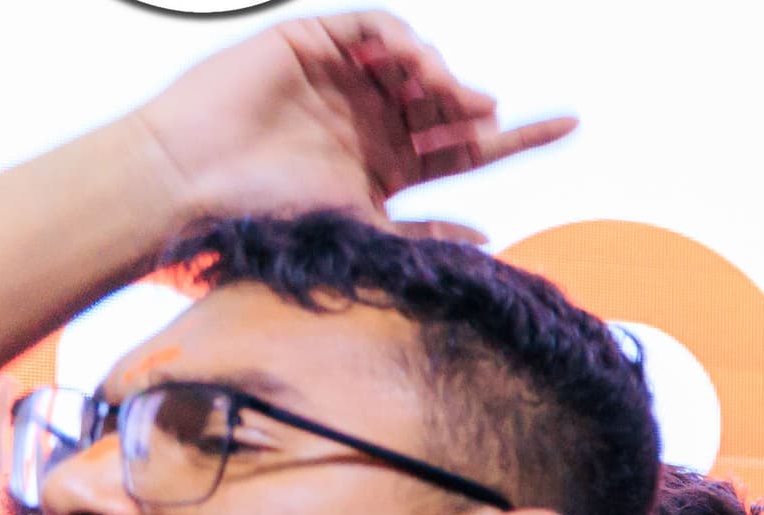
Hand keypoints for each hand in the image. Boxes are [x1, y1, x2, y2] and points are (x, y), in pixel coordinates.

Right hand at [131, 12, 572, 228]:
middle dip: (471, 103)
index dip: (519, 136)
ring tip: (443, 94)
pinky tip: (409, 62)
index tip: (570, 125)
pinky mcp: (313, 45)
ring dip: (440, 73)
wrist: (193, 182)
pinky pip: (374, 28)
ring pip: (417, 62)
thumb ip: (425, 235)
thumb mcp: (363, 230)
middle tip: (479, 113)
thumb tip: (489, 238)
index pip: (469, 147)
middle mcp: (375, 120)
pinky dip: (399, 39)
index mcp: (391, 165)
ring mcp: (346, 80)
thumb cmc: (267, 213)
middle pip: (449, 102)